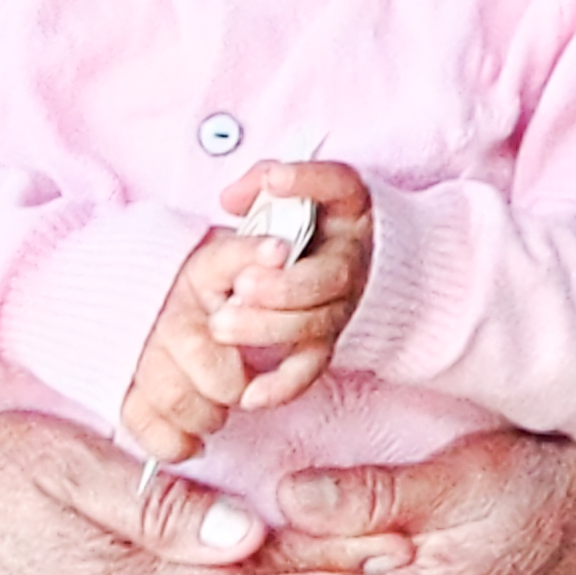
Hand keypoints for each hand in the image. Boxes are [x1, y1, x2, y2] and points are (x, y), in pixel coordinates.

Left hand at [118, 164, 373, 458]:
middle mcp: (352, 257)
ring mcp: (343, 303)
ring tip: (223, 326)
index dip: (309, 182)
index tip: (276, 180)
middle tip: (241, 286)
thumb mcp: (290, 188)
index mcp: (348, 207)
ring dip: (269, 328)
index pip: (340, 184)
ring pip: (315, 323)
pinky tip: (251, 394)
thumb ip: (260, 184)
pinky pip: (310, 366)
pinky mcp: (327, 340)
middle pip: (327, 278)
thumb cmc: (309, 218)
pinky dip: (283, 384)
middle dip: (282, 286)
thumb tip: (231, 199)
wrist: (352, 260)